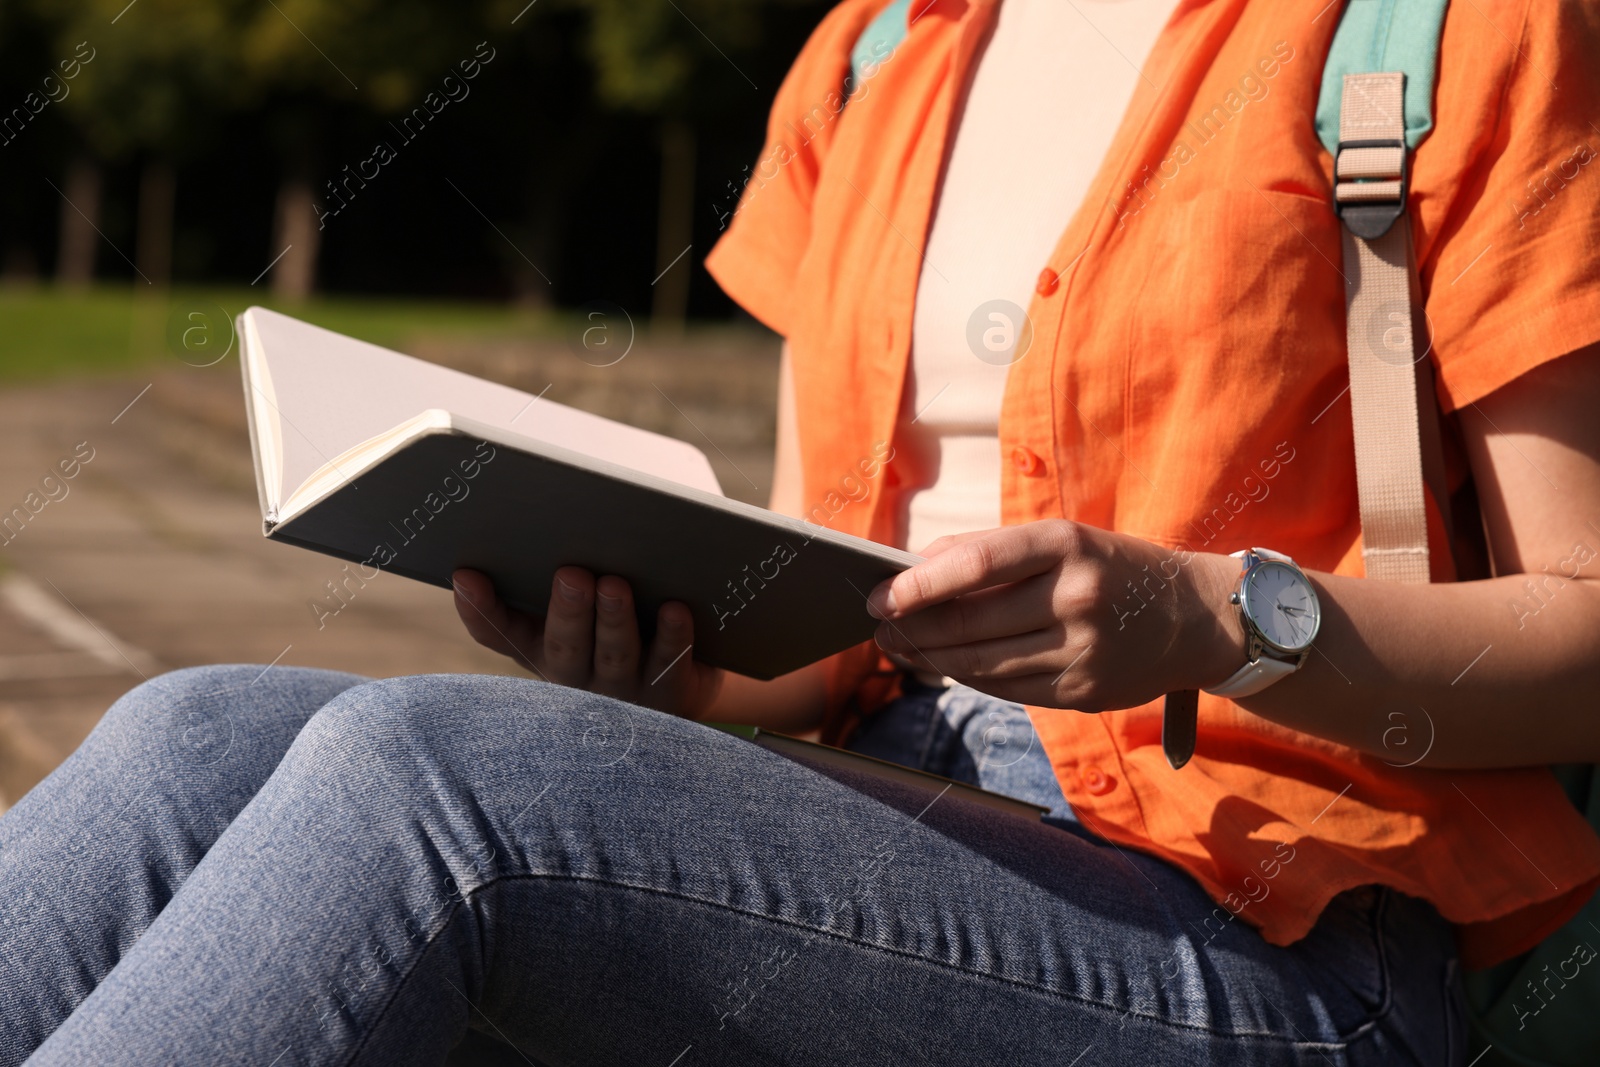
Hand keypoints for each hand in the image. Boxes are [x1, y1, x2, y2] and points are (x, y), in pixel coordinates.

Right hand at [451, 567, 723, 717]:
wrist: (684, 680)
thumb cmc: (618, 621)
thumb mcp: (582, 604)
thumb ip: (561, 570)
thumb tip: (557, 509)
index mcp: (542, 647)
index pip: (499, 634)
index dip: (479, 609)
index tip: (465, 573)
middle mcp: (576, 676)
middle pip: (565, 646)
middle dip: (566, 611)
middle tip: (571, 574)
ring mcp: (622, 690)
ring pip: (615, 655)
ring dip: (614, 620)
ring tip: (614, 584)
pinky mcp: (669, 693)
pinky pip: (669, 664)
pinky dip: (672, 636)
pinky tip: (674, 609)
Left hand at [866, 521, 1241, 710]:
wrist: (1199, 618)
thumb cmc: (1113, 568)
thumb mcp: (1064, 539)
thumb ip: (992, 552)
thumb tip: (915, 571)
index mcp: (1068, 545)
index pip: (977, 564)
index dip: (919, 584)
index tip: (879, 594)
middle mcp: (1077, 598)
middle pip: (970, 623)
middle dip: (912, 628)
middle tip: (878, 625)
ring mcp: (1083, 651)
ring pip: (982, 664)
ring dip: (930, 658)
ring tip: (898, 647)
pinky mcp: (1085, 694)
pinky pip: (1007, 690)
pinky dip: (968, 678)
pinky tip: (944, 666)